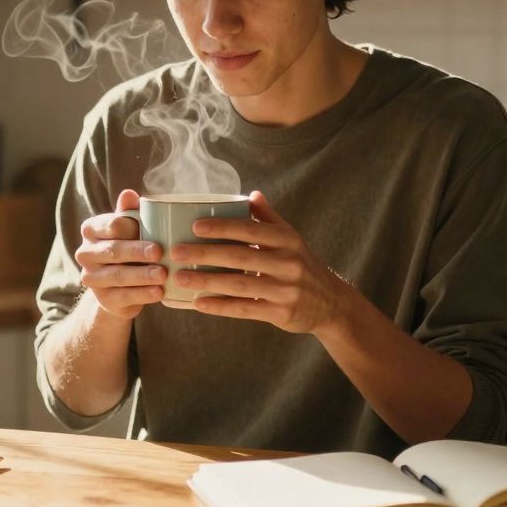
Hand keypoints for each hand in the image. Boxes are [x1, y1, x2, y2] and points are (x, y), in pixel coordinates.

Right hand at [75, 189, 166, 319]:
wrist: (119, 285)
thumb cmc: (128, 245)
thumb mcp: (129, 227)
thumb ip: (129, 212)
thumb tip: (129, 194)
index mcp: (91, 230)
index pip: (110, 225)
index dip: (130, 227)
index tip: (150, 229)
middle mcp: (86, 254)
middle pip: (113, 251)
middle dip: (137, 251)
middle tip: (159, 251)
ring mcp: (92, 279)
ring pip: (118, 276)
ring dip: (142, 275)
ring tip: (163, 274)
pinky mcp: (104, 300)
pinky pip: (124, 297)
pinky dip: (143, 294)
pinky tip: (159, 292)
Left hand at [169, 191, 358, 334]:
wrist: (330, 303)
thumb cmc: (302, 264)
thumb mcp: (291, 239)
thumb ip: (269, 218)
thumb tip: (251, 194)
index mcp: (287, 240)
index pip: (250, 229)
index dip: (222, 227)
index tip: (194, 226)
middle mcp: (288, 263)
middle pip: (240, 257)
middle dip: (204, 254)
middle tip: (176, 252)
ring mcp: (285, 290)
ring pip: (239, 284)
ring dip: (206, 281)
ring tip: (180, 278)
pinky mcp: (281, 313)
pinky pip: (245, 309)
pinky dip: (220, 307)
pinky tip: (198, 304)